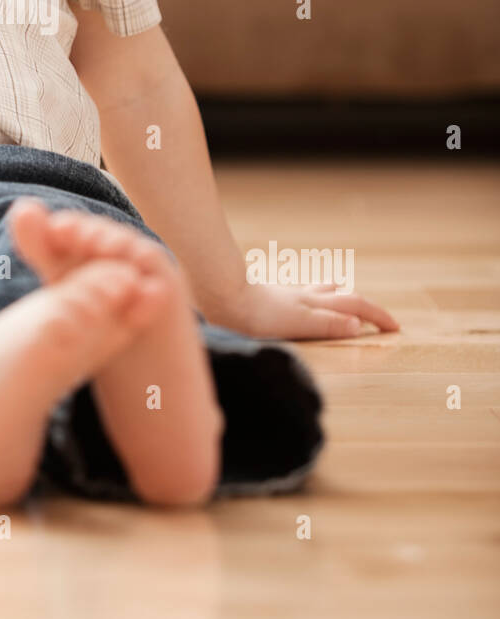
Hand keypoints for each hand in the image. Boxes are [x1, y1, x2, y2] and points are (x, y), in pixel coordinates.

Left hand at [211, 279, 399, 340]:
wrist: (222, 296)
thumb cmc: (257, 315)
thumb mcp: (297, 323)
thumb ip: (327, 324)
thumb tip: (358, 324)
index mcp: (315, 303)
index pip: (355, 306)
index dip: (377, 316)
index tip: (396, 328)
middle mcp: (305, 296)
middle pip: (342, 295)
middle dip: (363, 304)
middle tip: (377, 316)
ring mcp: (288, 294)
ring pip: (320, 291)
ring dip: (337, 294)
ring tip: (343, 296)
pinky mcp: (271, 297)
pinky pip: (299, 293)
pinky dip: (311, 294)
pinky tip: (301, 297)